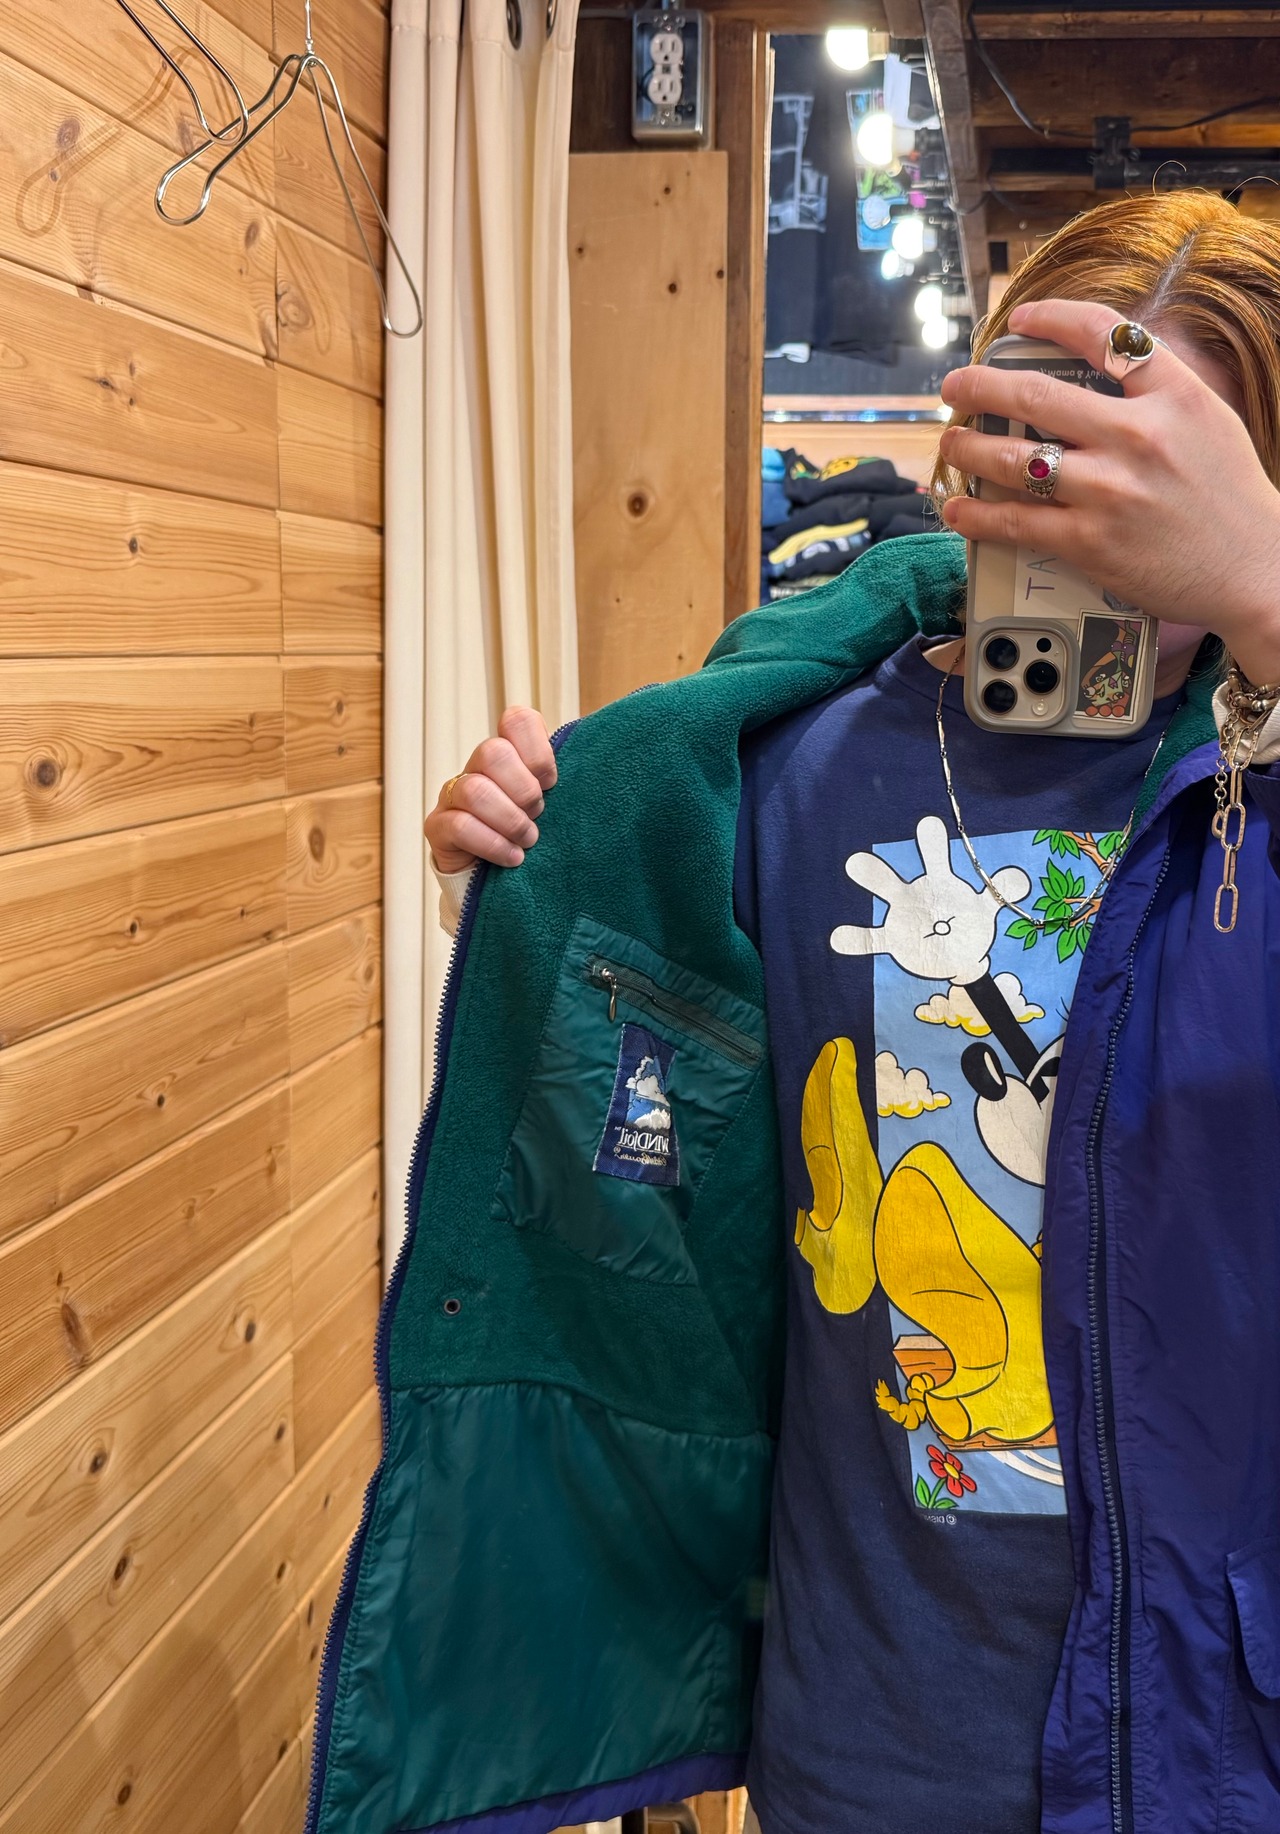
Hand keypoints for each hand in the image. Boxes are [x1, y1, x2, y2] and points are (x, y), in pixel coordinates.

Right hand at [424, 706, 556, 874]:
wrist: (494, 879)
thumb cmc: (527, 835)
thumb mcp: (551, 805)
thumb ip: (563, 784)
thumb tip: (594, 771)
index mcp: (508, 755)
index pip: (517, 721)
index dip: (537, 751)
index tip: (551, 782)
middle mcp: (477, 768)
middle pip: (493, 752)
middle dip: (524, 790)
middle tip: (537, 815)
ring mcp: (453, 795)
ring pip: (475, 790)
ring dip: (510, 820)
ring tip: (528, 841)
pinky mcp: (438, 826)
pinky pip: (460, 826)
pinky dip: (492, 843)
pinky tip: (512, 857)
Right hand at [831, 816, 1029, 984]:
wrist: (958, 958)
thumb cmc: (969, 926)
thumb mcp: (986, 910)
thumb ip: (1000, 892)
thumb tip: (1021, 879)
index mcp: (943, 883)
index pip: (938, 859)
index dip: (933, 844)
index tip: (927, 824)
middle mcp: (919, 893)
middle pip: (898, 874)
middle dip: (882, 866)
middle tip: (865, 852)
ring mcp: (903, 915)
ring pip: (884, 893)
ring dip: (871, 879)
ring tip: (854, 864)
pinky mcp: (893, 940)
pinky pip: (872, 940)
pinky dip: (856, 940)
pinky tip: (838, 937)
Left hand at [937, 299, 1279, 682]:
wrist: (1254, 566)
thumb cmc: (1230, 495)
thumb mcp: (1207, 420)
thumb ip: (1156, 391)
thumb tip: (1097, 370)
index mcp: (1172, 395)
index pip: (1104, 334)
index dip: (1052, 318)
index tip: (1020, 318)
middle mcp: (1137, 436)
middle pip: (1037, 396)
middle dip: (980, 386)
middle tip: (955, 386)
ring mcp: (1110, 491)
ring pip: (1015, 460)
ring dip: (969, 449)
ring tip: (952, 444)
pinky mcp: (1090, 542)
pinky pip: (1017, 523)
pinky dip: (978, 516)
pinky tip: (959, 509)